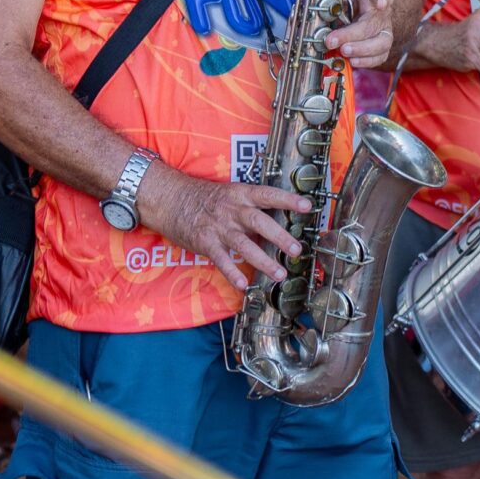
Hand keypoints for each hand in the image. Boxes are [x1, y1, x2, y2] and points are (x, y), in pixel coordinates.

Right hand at [135, 161, 311, 292]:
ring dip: (263, 261)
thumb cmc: (206, 198)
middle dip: (280, 237)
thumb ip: (252, 209)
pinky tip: (243, 284)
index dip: (288, 200)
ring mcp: (219, 227)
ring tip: (279, 275)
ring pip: (244, 245)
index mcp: (241, 194)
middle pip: (259, 222)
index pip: (268, 195)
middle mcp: (232, 210)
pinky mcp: (205, 242)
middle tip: (297, 250)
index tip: (308, 207)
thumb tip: (278, 225)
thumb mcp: (231, 195)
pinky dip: (232, 272)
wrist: (171, 198)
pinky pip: (221, 260)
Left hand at [325, 0, 397, 69]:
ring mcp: (383, 31)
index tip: (382, 4)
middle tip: (333, 40)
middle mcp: (380, 13)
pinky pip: (379, 57)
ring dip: (361, 50)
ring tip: (343, 52)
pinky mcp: (380, 47)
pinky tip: (352, 63)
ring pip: (381, 43)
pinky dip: (366, 62)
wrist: (360, 9)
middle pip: (373, 24)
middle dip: (353, 34)